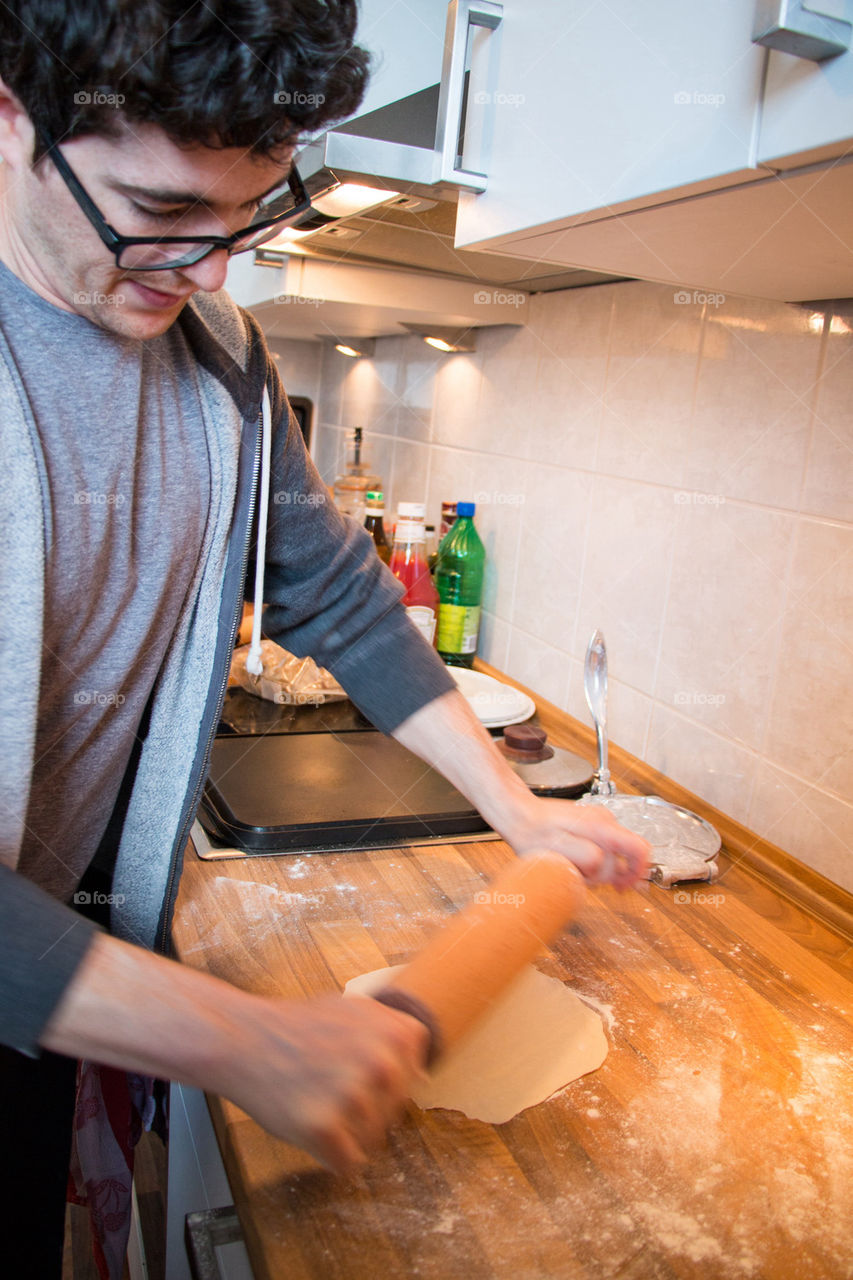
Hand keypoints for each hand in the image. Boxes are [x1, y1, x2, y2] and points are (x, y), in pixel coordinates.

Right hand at [216, 993, 428, 1172]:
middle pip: (394, 1113)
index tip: (355, 1068)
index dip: (384, 1080)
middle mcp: (384, 1066)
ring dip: (347, 1132)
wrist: (245, 1038)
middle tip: (329, 1085)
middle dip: (367, 1108)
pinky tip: (309, 1123)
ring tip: (317, 1100)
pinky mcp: (325, 1130)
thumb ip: (394, 1035)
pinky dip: (329, 1154)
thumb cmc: (299, 1025)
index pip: (415, 1081)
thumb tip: (424, 1077)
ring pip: (372, 1141)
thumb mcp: (357, 1010)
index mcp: (399, 1036)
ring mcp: (355, 1099)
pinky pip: (347, 1164)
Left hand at [503, 794, 649, 888]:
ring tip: (575, 867)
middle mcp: (605, 821)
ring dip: (598, 868)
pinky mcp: (591, 824)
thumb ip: (588, 859)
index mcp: (601, 826)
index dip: (637, 872)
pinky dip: (592, 860)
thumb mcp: (559, 851)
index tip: (624, 887)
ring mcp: (599, 821)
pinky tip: (575, 863)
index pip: (640, 849)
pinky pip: (603, 847)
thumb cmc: (532, 832)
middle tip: (584, 878)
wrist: (519, 813)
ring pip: (613, 854)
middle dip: (608, 874)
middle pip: (625, 856)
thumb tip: (607, 865)